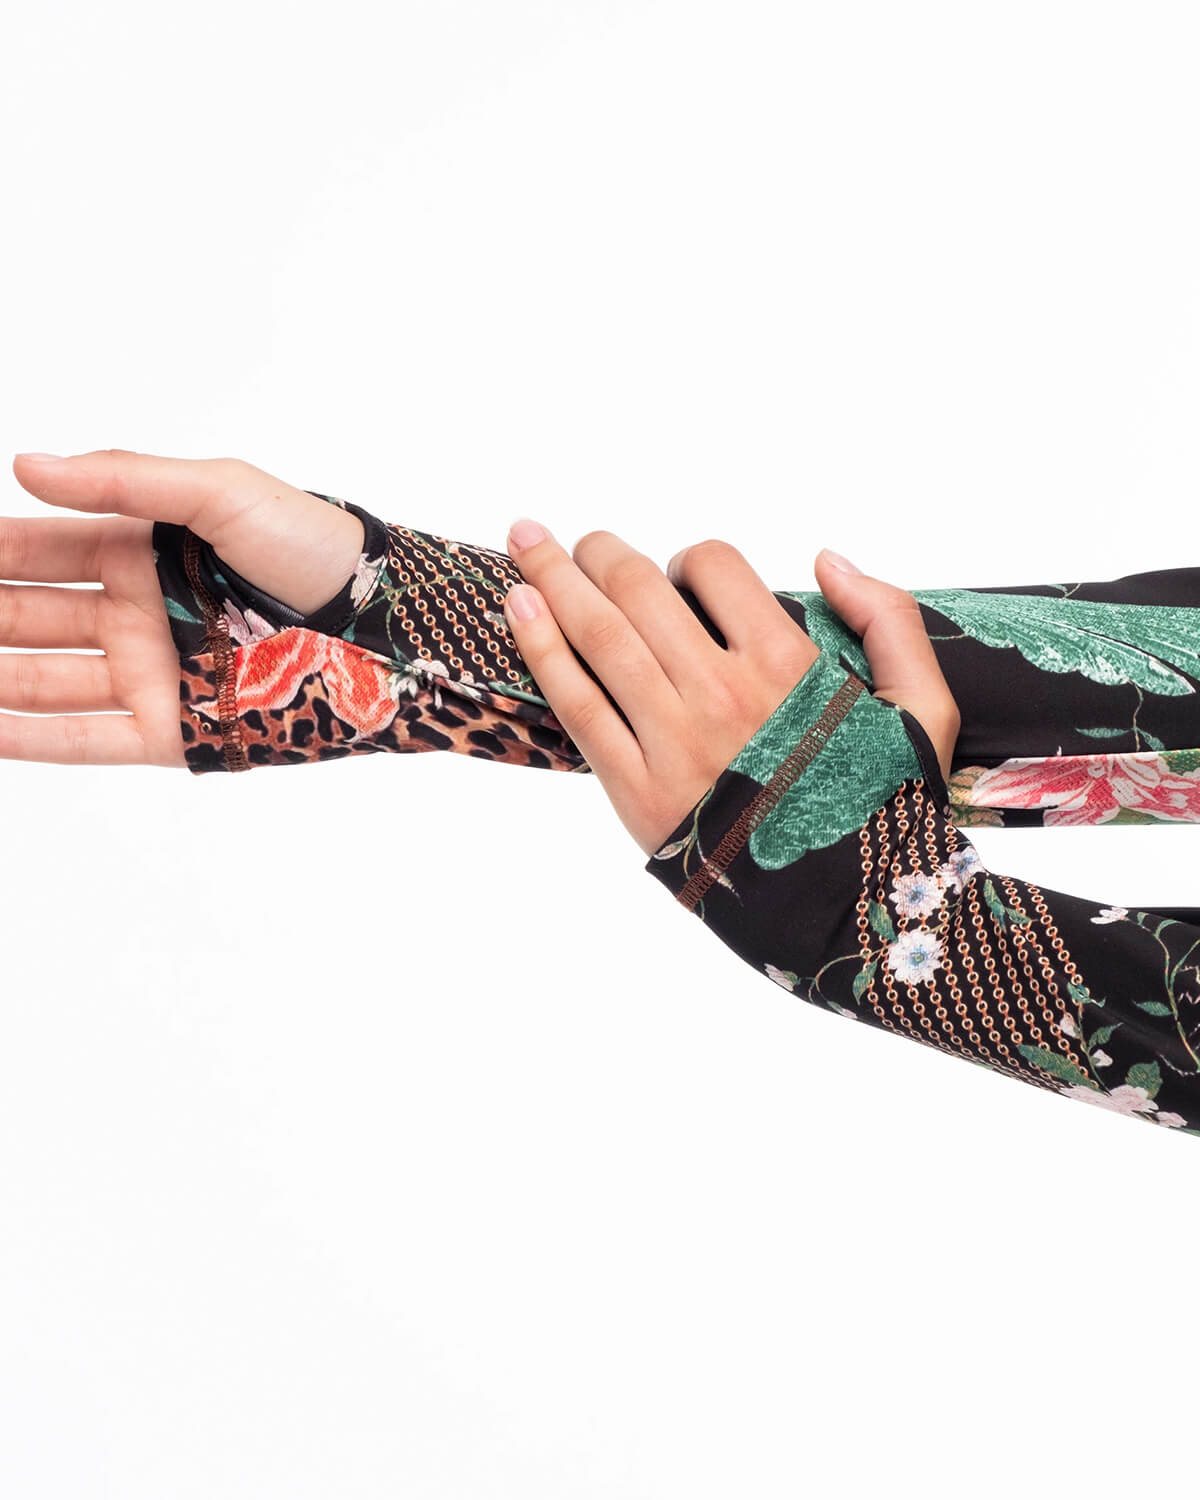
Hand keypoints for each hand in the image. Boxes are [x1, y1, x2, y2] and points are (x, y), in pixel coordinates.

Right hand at [3, 450, 364, 764]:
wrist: (380, 622)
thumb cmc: (310, 546)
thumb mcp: (217, 492)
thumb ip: (122, 481)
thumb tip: (27, 466)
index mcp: (140, 552)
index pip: (39, 550)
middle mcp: (135, 615)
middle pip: (28, 617)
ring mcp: (150, 675)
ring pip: (42, 680)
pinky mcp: (171, 731)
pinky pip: (85, 739)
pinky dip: (28, 739)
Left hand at [500, 521, 960, 856]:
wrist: (847, 917)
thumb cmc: (882, 811)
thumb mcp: (924, 709)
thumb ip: (888, 619)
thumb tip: (827, 559)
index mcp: (788, 664)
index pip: (714, 566)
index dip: (691, 558)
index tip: (682, 577)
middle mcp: (722, 693)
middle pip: (637, 589)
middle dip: (598, 552)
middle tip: (576, 541)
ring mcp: (673, 741)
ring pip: (596, 634)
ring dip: (552, 577)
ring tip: (526, 540)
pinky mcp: (636, 790)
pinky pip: (576, 703)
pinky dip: (540, 648)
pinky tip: (516, 606)